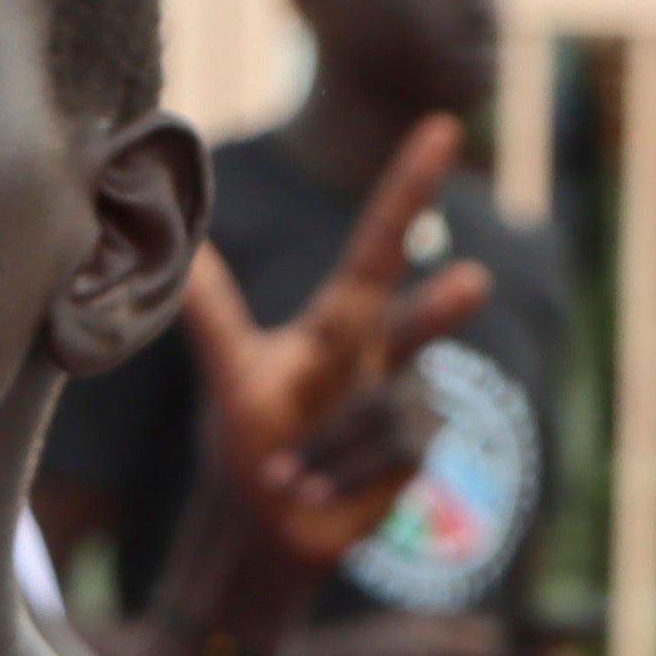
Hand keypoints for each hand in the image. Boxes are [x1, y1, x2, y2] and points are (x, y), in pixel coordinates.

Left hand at [184, 115, 494, 573]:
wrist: (265, 526)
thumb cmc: (249, 438)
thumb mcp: (230, 371)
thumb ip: (212, 307)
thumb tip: (181, 245)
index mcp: (343, 319)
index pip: (380, 246)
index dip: (410, 188)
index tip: (441, 129)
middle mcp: (381, 353)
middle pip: (418, 322)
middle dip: (443, 305)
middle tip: (474, 279)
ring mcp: (404, 403)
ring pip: (379, 412)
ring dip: (324, 449)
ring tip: (284, 477)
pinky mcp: (417, 453)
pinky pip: (390, 454)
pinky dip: (342, 475)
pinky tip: (314, 494)